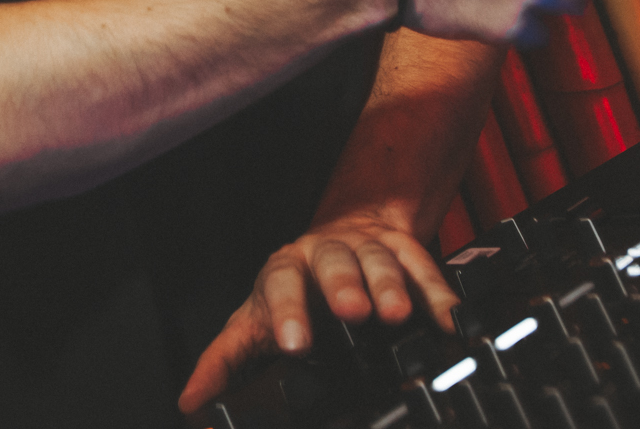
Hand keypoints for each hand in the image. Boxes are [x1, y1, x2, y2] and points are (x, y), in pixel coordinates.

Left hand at [175, 209, 459, 413]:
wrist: (343, 238)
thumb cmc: (294, 292)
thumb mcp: (253, 323)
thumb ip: (224, 361)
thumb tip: (191, 400)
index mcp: (283, 271)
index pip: (279, 286)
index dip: (287, 314)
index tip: (293, 345)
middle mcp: (324, 254)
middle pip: (332, 263)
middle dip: (342, 287)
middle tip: (353, 314)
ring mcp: (366, 248)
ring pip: (377, 260)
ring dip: (389, 287)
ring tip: (397, 316)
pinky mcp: (404, 249)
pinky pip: (423, 266)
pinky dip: (437, 293)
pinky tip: (448, 318)